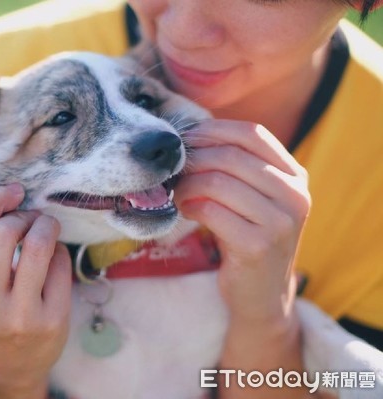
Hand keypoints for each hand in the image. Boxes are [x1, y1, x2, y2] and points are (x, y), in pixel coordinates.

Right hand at [0, 184, 71, 398]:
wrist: (9, 368)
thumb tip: (5, 196)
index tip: (11, 192)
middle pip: (0, 232)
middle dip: (20, 214)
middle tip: (28, 217)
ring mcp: (20, 316)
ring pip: (36, 245)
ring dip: (44, 224)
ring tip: (45, 227)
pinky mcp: (52, 321)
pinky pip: (60, 263)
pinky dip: (59, 249)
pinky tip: (53, 256)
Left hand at [176, 120, 310, 323]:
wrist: (262, 295)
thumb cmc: (248, 237)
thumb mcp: (252, 198)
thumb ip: (235, 168)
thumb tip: (188, 137)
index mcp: (295, 176)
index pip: (252, 134)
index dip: (213, 131)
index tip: (185, 140)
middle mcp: (295, 195)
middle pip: (231, 157)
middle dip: (194, 160)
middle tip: (174, 171)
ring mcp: (281, 222)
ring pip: (219, 182)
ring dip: (189, 185)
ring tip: (179, 194)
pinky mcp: (259, 246)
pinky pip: (213, 212)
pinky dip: (191, 207)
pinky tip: (186, 212)